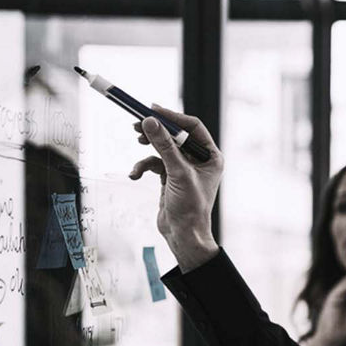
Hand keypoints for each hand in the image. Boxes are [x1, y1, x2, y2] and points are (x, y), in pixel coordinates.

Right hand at [129, 105, 222, 271]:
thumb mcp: (177, 173)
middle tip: (136, 124)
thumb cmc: (190, 207)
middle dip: (156, 131)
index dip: (173, 117)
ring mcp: (184, 169)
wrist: (183, 235)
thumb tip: (149, 121)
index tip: (152, 110)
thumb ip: (164, 146)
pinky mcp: (170, 178)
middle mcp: (199, 160)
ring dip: (148, 150)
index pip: (192, 127)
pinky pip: (154, 164)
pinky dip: (143, 167)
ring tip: (137, 144)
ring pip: (162, 149)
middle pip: (175, 135)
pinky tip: (135, 175)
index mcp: (210, 156)